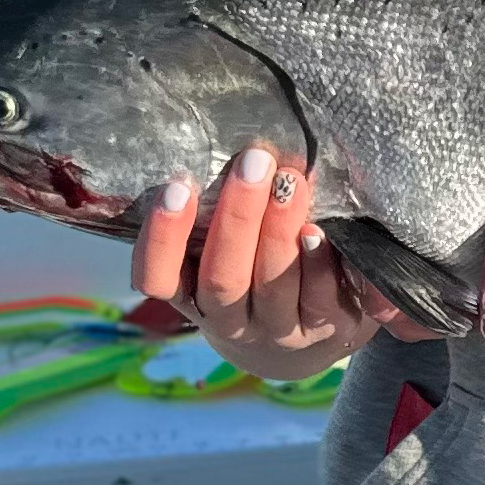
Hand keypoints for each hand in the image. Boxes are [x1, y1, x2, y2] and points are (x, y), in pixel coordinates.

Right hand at [135, 144, 393, 373]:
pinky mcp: (326, 331)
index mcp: (193, 296)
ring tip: (291, 182)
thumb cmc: (258, 274)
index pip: (158, 278)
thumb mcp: (226, 254)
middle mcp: (231, 320)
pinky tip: (318, 231)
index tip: (176, 187)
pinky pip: (319, 300)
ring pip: (272, 286)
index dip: (162, 239)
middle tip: (253, 163)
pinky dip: (317, 264)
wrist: (311, 338)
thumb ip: (217, 216)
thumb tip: (228, 146)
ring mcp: (279, 331)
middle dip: (237, 218)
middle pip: (223, 278)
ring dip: (279, 232)